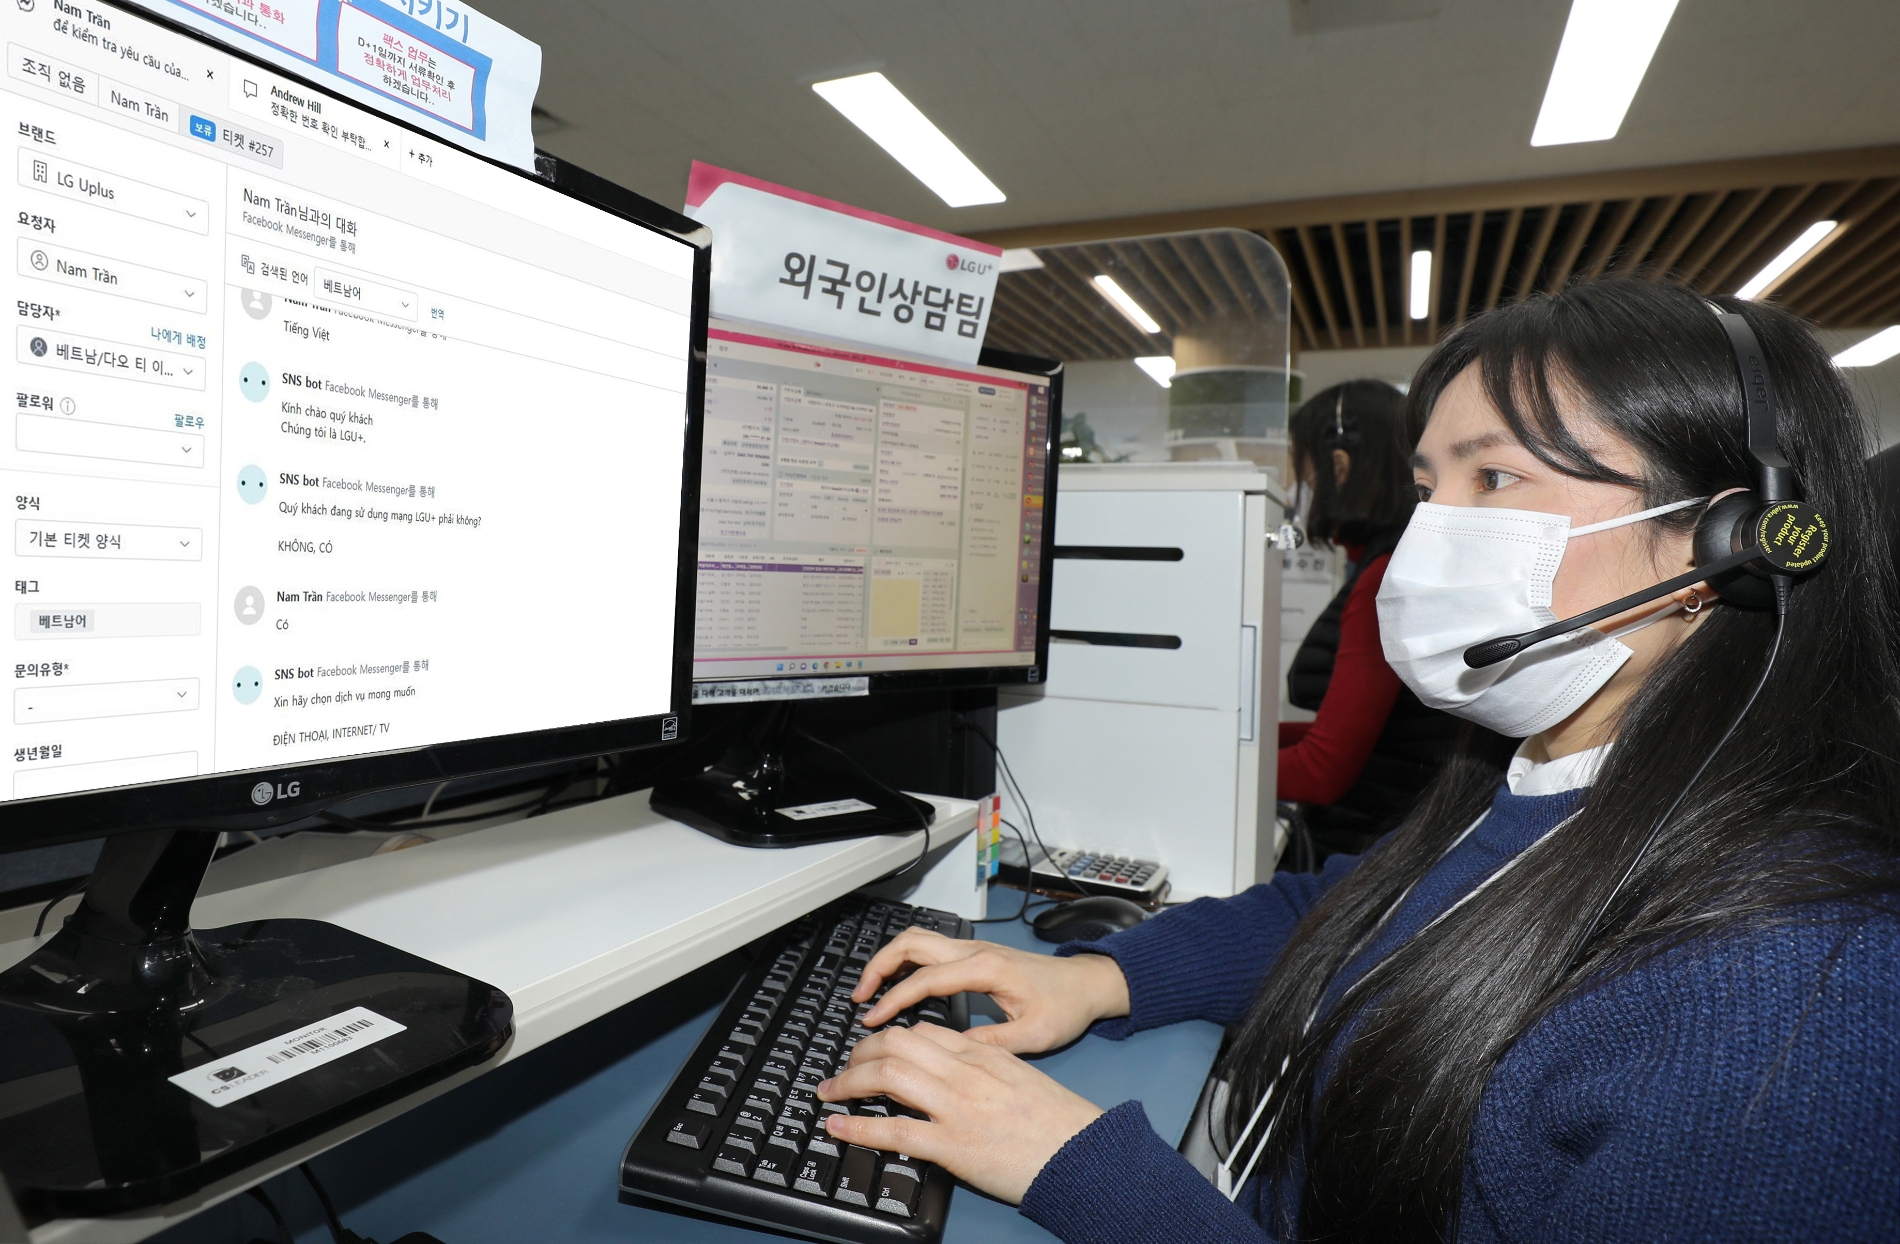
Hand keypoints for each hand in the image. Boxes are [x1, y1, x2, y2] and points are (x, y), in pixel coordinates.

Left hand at [817, 1023, 1103, 1204]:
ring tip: (831, 1091)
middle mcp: (966, 1073)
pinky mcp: (953, 1145)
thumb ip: (985, 1069)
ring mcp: (957, 1107)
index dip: (889, 1038)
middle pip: (896, 1044)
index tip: (874, 1050)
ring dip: (848, 1081)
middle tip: (844, 1068)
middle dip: (860, 1052)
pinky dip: (858, 1126)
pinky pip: (894, 1131)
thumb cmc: (1059, 1122)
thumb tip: (949, 1073)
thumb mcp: (1021, 1078)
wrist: (1084, 1153)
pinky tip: (838, 1126)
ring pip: (887, 1076)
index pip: (922, 1031)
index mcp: (983, 1055)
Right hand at [851, 930, 1129, 1053]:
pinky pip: (930, 949)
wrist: (1086, 984)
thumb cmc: (1064, 1008)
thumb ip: (990, 1042)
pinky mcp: (975, 955)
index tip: (873, 1020)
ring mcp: (974, 949)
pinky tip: (897, 985)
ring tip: (870, 990)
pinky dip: (906, 962)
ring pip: (919, 940)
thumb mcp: (1032, 1036)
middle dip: (879, 966)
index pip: (926, 978)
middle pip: (913, 943)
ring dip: (889, 960)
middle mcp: (976, 951)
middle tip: (860, 998)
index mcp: (986, 969)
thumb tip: (950, 1051)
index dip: (895, 999)